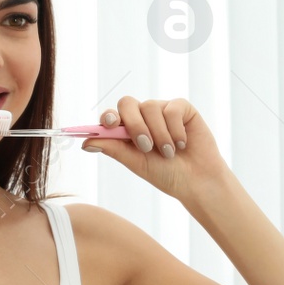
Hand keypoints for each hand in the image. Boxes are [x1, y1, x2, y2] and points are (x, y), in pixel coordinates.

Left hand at [82, 96, 224, 201]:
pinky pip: (172, 109)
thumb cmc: (166, 174)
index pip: (112, 116)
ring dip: (159, 134)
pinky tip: (183, 144)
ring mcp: (163, 110)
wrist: (197, 181)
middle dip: (134, 124)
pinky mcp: (183, 108)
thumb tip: (86, 143)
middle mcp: (144, 117)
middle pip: (127, 103)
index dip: (108, 117)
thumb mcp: (137, 163)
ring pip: (150, 107)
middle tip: (145, 146)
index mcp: (128, 130)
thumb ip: (113, 149)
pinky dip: (175, 129)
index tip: (109, 124)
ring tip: (169, 153)